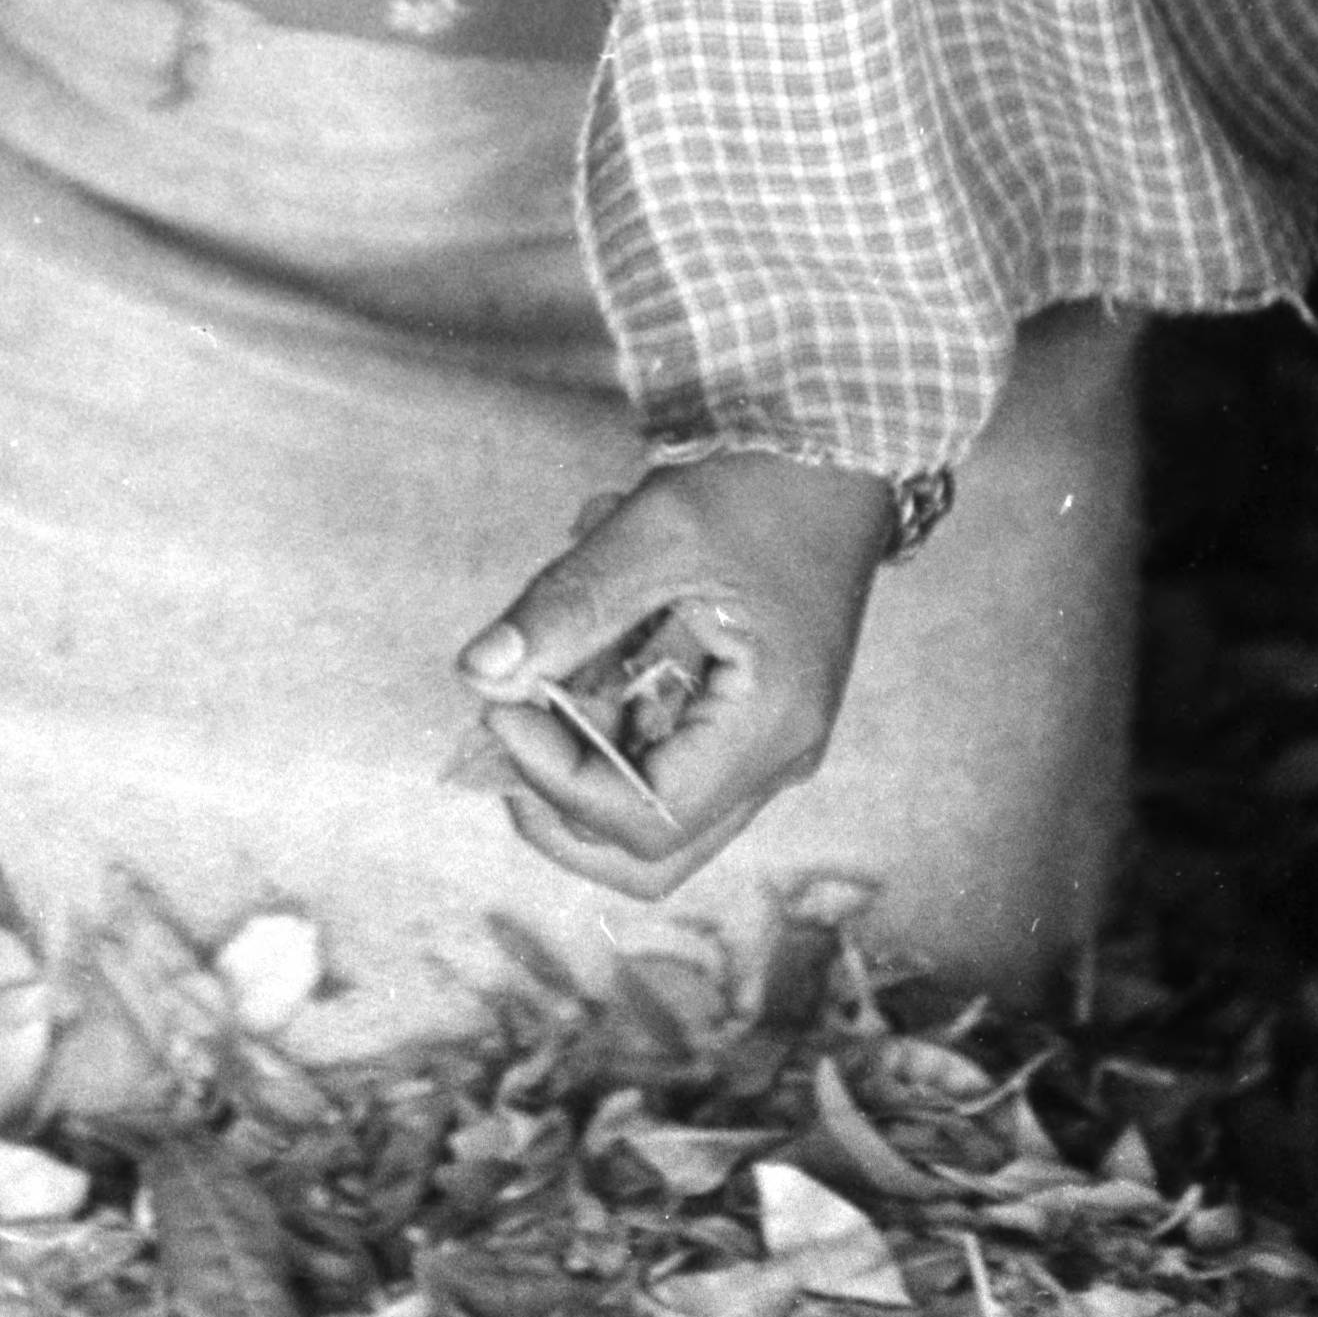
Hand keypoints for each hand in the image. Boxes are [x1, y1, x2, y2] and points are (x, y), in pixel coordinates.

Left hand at [456, 454, 893, 898]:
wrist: (837, 460)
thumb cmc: (761, 488)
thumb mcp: (654, 532)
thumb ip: (567, 606)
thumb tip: (480, 674)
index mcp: (770, 723)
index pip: (645, 817)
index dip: (555, 779)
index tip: (502, 707)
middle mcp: (778, 758)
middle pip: (651, 856)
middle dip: (558, 809)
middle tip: (507, 732)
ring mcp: (768, 751)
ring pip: (656, 825)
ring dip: (580, 778)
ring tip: (542, 697)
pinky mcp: (750, 729)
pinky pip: (668, 774)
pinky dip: (609, 742)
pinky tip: (589, 667)